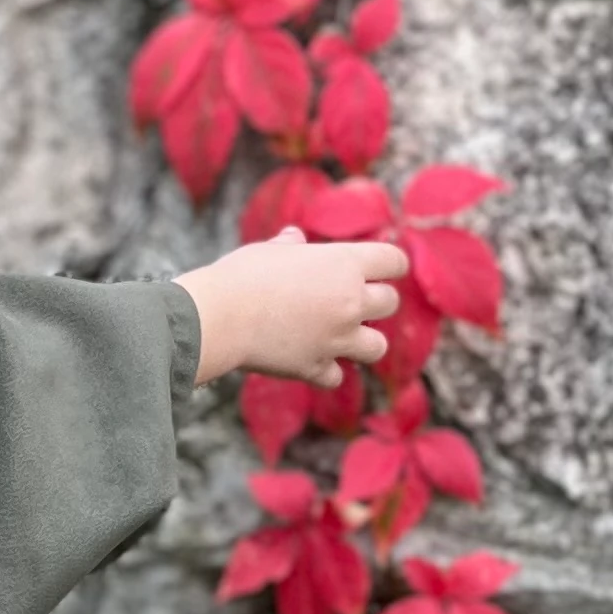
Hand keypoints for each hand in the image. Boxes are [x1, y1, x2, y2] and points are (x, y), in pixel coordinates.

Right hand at [178, 229, 406, 389]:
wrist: (218, 317)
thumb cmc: (240, 275)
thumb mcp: (268, 251)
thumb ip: (291, 247)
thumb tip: (294, 238)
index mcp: (344, 264)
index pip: (394, 261)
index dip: (389, 265)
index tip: (379, 269)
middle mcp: (350, 301)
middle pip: (390, 303)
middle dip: (375, 302)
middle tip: (350, 302)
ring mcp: (336, 338)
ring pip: (378, 347)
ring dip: (363, 342)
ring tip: (341, 337)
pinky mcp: (315, 367)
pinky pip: (336, 375)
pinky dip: (325, 370)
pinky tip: (308, 360)